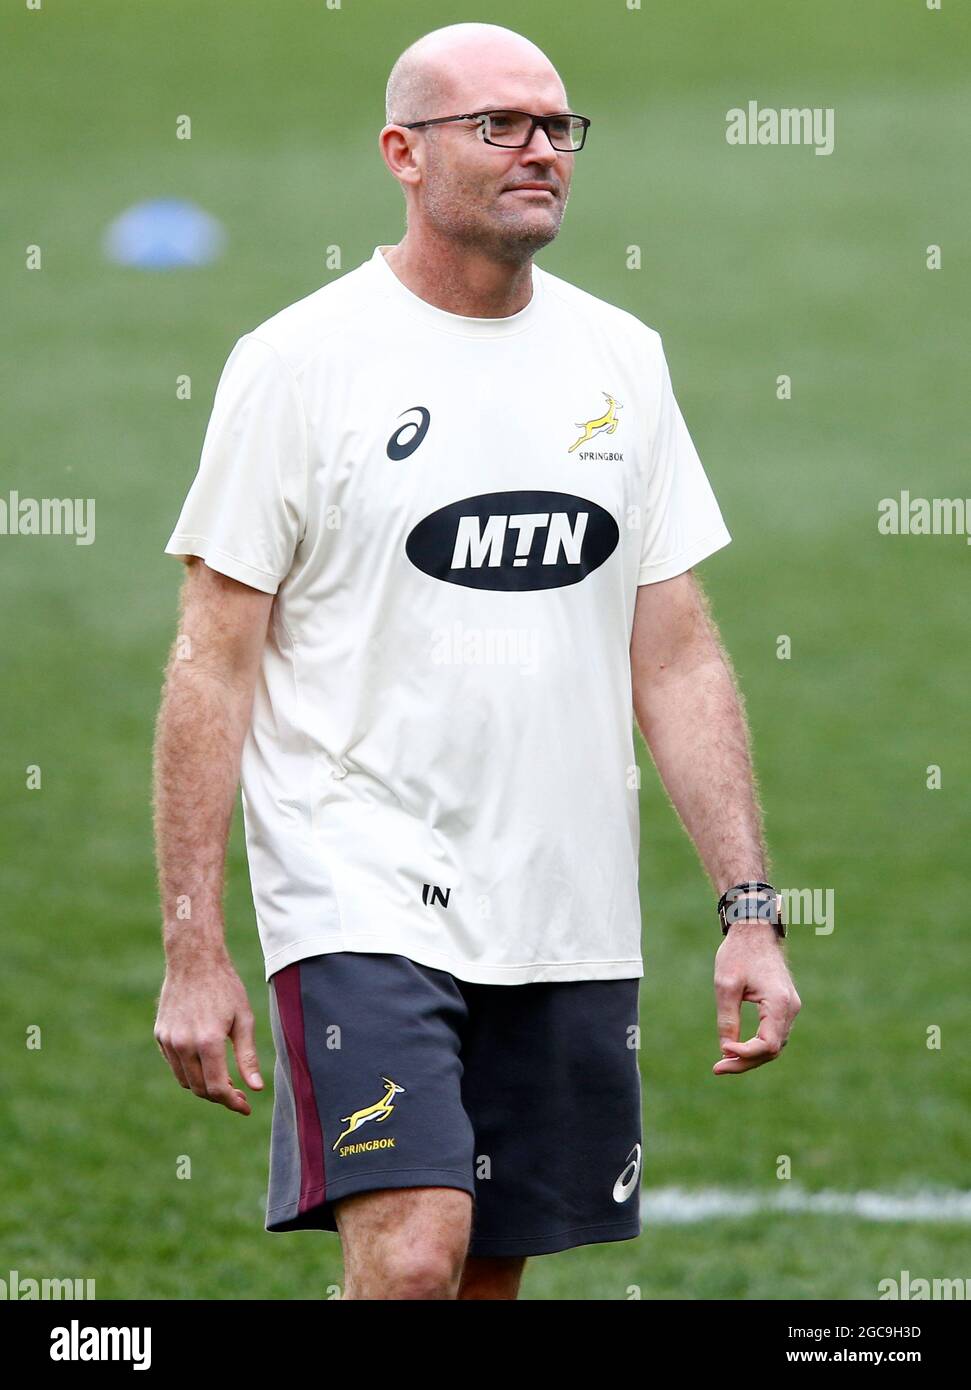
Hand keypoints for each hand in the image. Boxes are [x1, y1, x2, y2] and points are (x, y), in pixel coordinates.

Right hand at [154, 947, 263, 1113]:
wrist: (194, 960)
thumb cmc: (225, 987)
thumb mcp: (243, 1019)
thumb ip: (248, 1057)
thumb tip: (256, 1088)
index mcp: (208, 1041)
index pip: (217, 1088)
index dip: (232, 1102)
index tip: (245, 1107)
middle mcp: (184, 1044)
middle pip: (200, 1089)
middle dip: (220, 1097)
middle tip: (238, 1094)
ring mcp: (168, 1040)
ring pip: (185, 1080)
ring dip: (204, 1086)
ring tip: (224, 1080)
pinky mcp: (160, 1035)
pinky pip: (175, 1064)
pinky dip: (190, 1071)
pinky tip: (206, 1063)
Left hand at [712, 922, 800, 1073]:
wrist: (753, 928)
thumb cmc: (738, 953)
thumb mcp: (726, 986)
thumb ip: (727, 1019)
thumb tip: (726, 1051)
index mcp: (780, 1003)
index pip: (768, 1045)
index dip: (744, 1055)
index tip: (721, 1053)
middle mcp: (791, 1008)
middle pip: (772, 1050)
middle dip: (745, 1062)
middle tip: (717, 1068)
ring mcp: (791, 1007)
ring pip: (774, 1044)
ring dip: (751, 1055)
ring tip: (724, 1062)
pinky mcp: (785, 1005)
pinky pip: (774, 1033)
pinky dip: (757, 1044)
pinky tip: (736, 1048)